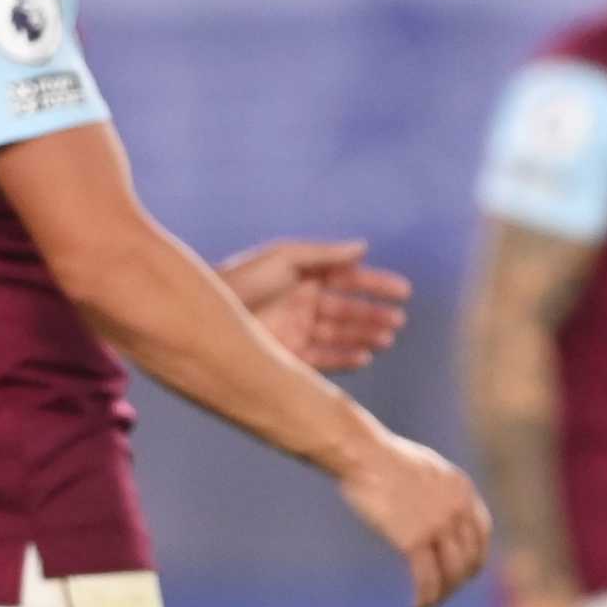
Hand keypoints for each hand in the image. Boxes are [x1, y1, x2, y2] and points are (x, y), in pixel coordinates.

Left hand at [220, 238, 410, 372]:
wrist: (203, 317)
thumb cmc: (242, 280)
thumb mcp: (285, 257)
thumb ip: (325, 254)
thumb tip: (363, 247)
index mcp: (303, 277)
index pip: (348, 279)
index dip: (376, 284)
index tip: (403, 292)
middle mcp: (303, 304)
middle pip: (348, 310)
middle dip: (374, 314)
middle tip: (398, 320)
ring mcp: (296, 331)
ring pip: (340, 335)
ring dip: (365, 335)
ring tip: (388, 338)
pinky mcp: (288, 357)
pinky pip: (324, 359)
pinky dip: (345, 358)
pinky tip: (365, 357)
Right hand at [338, 430, 492, 606]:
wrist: (363, 455)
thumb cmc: (384, 459)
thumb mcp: (426, 468)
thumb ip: (439, 490)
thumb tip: (435, 510)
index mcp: (462, 489)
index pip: (482, 533)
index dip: (476, 557)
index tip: (464, 572)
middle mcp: (457, 508)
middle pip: (471, 558)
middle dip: (458, 581)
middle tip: (443, 593)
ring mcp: (438, 525)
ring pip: (452, 574)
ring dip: (443, 595)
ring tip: (430, 604)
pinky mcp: (413, 540)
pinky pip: (427, 580)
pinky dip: (426, 598)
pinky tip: (419, 605)